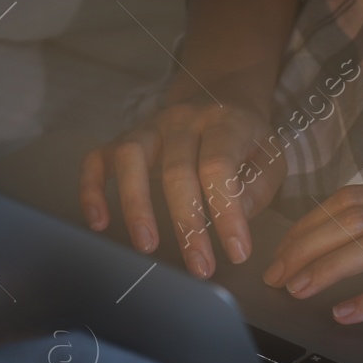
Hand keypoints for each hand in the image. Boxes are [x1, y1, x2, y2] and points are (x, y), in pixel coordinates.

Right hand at [79, 98, 286, 277]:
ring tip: (146, 246)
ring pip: (131, 157)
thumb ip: (258, 187)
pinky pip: (98, 158)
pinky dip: (92, 189)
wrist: (223, 95)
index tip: (237, 253)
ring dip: (136, 204)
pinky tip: (98, 221)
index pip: (219, 168)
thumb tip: (236, 217)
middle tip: (199, 267)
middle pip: (176, 170)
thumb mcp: (270, 156)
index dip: (226, 213)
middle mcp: (183, 120)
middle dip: (187, 224)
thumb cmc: (247, 139)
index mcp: (224, 122)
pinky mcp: (124, 137)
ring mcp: (149, 126)